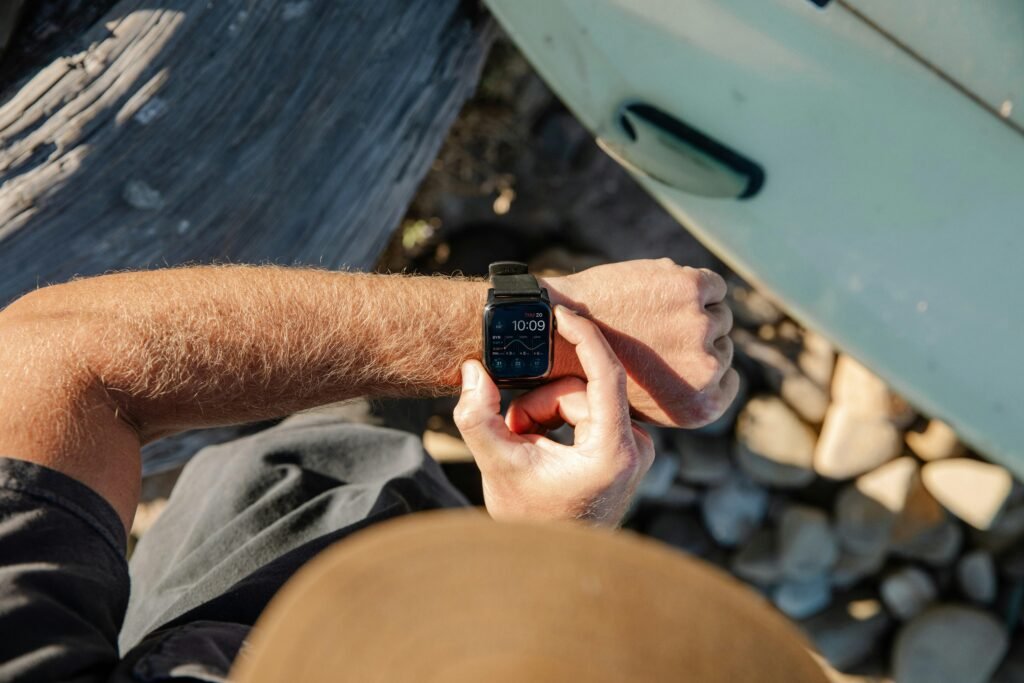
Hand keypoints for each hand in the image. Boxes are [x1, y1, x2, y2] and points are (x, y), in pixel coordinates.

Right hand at [454, 306, 654, 526]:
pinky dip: (559, 421)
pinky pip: (590, 410)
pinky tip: (543, 447)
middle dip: (538, 405)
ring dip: (545, 414)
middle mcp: (636, 449)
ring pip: (582, 399)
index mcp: (613, 453)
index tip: (560, 313)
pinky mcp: (629, 447)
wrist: (553, 563)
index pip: (607, 375)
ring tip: (526, 446)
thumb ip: (477, 414)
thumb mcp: (496, 464)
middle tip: (513, 434)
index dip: (584, 337)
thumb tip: (473, 368)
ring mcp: (636, 448)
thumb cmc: (529, 521)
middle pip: (581, 390)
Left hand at [543, 258, 737, 427]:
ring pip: (716, 311)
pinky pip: (712, 284)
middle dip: (694, 334)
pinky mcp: (691, 290)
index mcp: (700, 407)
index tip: (675, 353)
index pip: (726, 378)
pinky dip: (693, 284)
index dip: (700, 363)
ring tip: (652, 311)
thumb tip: (706, 374)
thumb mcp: (638, 402)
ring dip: (692, 307)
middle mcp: (708, 370)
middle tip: (656, 329)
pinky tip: (661, 289)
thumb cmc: (587, 370)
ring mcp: (701, 327)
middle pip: (721, 342)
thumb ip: (675, 394)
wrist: (553, 334)